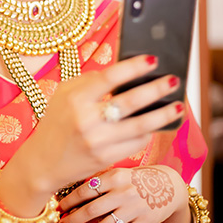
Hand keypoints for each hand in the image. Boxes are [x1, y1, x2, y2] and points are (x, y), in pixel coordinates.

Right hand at [0, 56, 184, 215]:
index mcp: (75, 99)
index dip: (133, 67)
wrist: (43, 162)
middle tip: (174, 80)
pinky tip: (157, 125)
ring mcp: (98, 142)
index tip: (153, 60)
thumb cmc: (57, 122)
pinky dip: (149, 133)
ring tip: (178, 106)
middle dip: (156, 90)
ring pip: (140, 126)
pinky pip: (136, 143)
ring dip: (163, 115)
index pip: (109, 78)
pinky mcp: (106, 159)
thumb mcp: (63, 94)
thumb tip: (126, 70)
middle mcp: (86, 120)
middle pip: (130, 102)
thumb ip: (90, 81)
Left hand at [57, 165, 188, 222]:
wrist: (168, 185)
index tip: (60, 207)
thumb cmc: (135, 179)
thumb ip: (99, 180)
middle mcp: (123, 192)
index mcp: (114, 176)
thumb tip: (71, 193)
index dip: (69, 201)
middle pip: (91, 210)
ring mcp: (134, 209)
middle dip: (73, 219)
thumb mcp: (118, 172)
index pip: (85, 190)